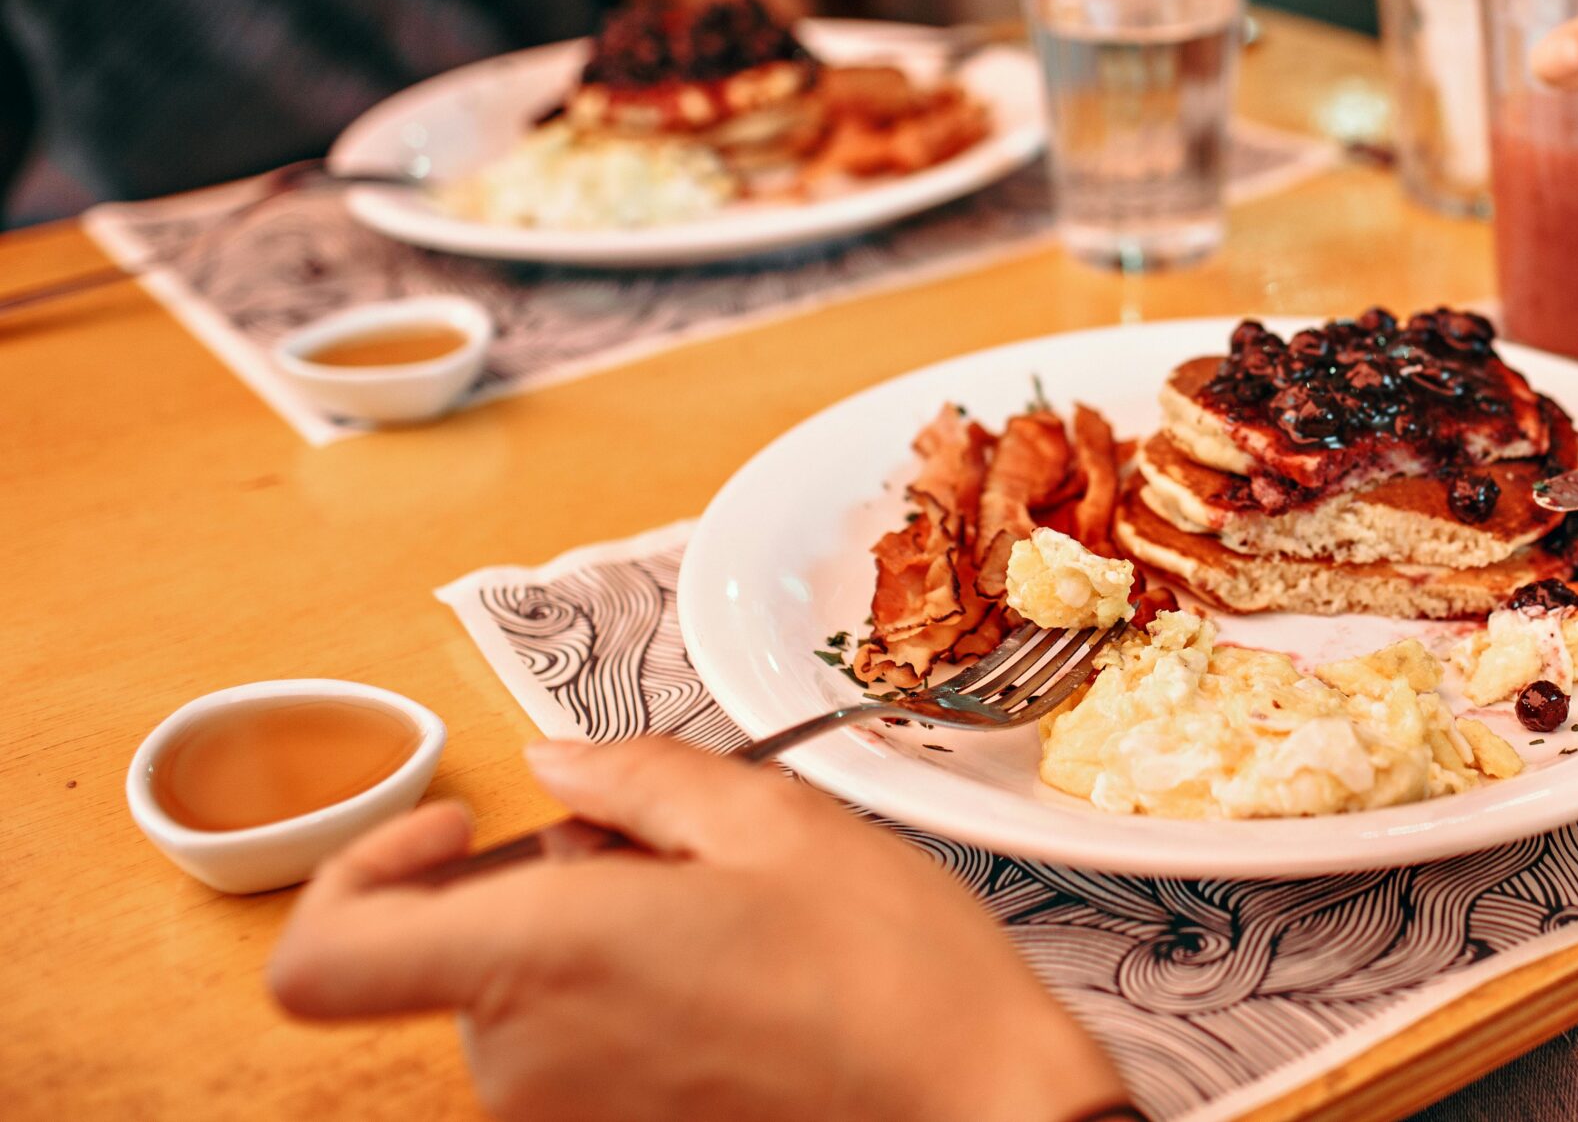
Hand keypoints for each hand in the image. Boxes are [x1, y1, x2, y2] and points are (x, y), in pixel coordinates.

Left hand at [269, 737, 1131, 1121]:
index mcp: (543, 962)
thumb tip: (555, 766)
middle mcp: (525, 1065)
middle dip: (549, 891)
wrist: (978, 1112)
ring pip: (529, 1007)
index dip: (356, 876)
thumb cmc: (891, 977)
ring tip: (732, 925)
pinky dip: (630, 1008)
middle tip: (679, 858)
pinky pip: (578, 1063)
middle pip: (460, 960)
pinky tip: (737, 987)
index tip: (456, 830)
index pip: (323, 960)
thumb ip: (637, 779)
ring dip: (599, 949)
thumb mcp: (776, 822)